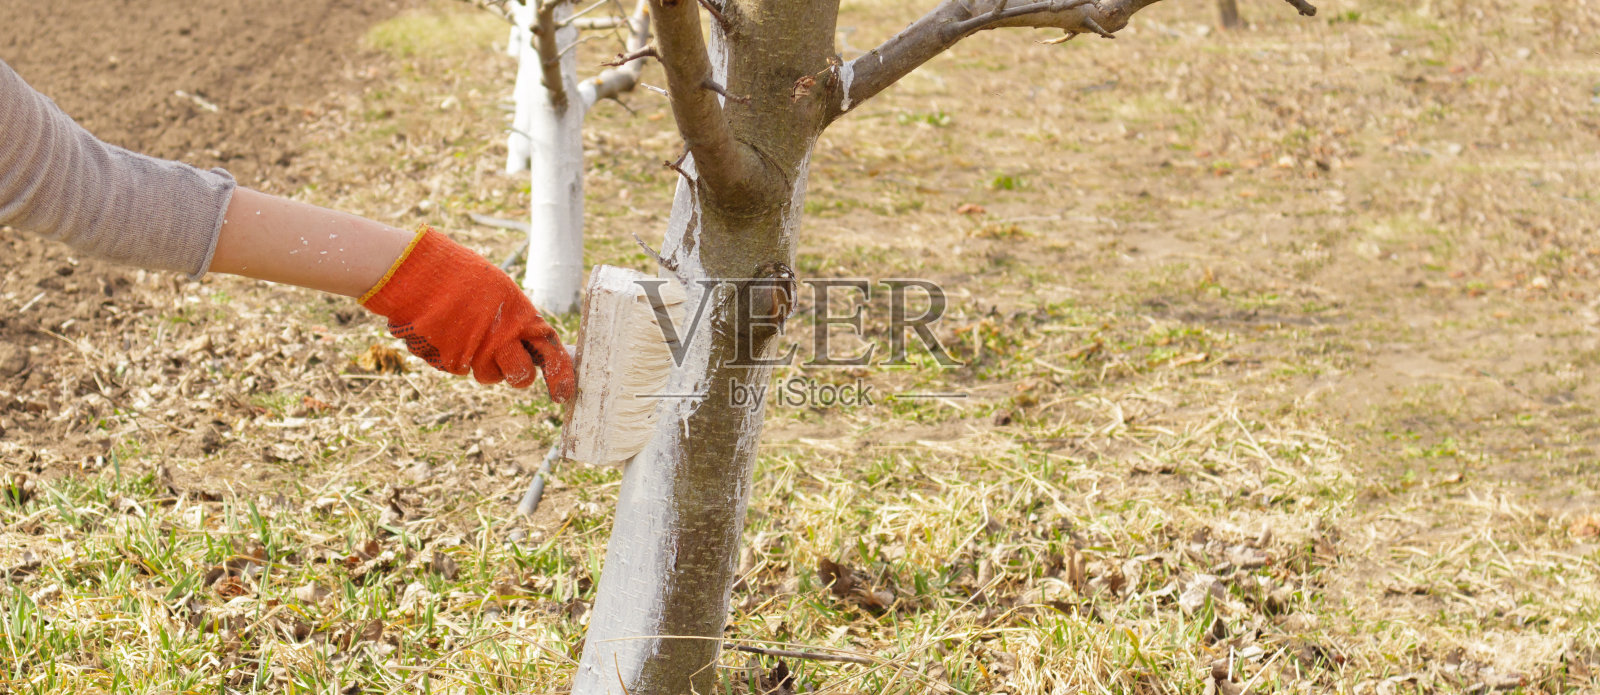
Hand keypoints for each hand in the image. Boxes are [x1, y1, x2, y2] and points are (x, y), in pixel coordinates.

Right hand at [360, 226, 575, 401]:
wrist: (416, 271)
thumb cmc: (460, 274)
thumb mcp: (499, 290)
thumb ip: (516, 319)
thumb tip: (527, 343)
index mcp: (520, 316)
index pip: (551, 352)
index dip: (560, 375)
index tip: (563, 393)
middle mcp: (500, 339)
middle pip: (521, 377)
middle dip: (517, 374)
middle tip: (506, 360)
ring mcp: (473, 353)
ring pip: (486, 375)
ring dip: (481, 362)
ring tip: (467, 332)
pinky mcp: (447, 362)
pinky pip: (458, 368)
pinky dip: (453, 354)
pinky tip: (444, 330)